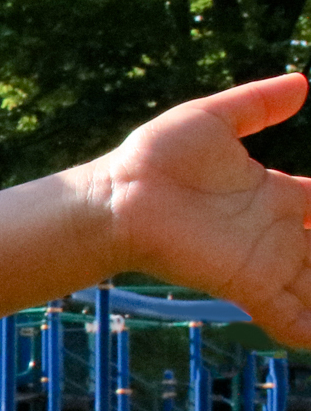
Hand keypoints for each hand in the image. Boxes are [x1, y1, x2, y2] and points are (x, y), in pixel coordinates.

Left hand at [94, 73, 310, 344]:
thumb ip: (257, 104)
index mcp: (276, 195)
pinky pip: (288, 314)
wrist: (118, 197)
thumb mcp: (213, 120)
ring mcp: (266, 262)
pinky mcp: (247, 284)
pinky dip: (308, 328)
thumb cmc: (155, 157)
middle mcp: (278, 232)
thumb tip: (302, 82)